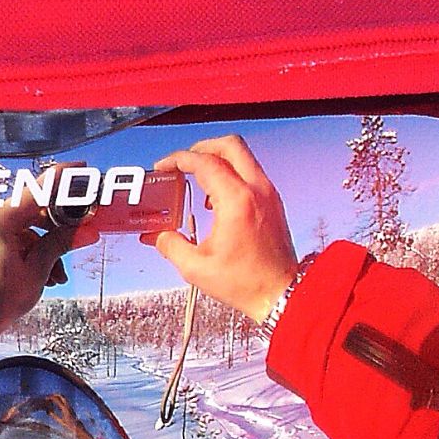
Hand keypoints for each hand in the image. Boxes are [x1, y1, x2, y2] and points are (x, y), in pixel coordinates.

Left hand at [0, 186, 78, 348]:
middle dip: (57, 227)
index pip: (37, 190)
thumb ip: (60, 244)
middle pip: (31, 211)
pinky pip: (10, 238)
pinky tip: (42, 274)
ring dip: (44, 247)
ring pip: (23, 228)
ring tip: (58, 274)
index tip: (81, 169)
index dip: (63, 179)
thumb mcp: (36, 271)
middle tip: (81, 234)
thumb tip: (86, 230)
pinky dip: (27, 251)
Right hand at [149, 135, 299, 321]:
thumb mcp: (196, 268)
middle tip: (184, 161)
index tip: (164, 167)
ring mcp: (269, 194)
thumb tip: (158, 235)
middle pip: (230, 145)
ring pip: (243, 157)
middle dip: (202, 147)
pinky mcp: (273, 203)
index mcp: (236, 201)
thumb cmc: (247, 283)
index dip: (179, 159)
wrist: (281, 294)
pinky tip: (217, 199)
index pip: (204, 162)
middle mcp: (257, 190)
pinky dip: (231, 175)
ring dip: (218, 161)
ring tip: (198, 182)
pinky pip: (250, 174)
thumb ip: (170, 245)